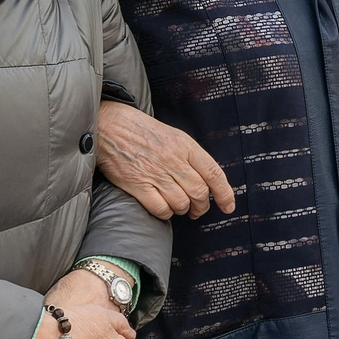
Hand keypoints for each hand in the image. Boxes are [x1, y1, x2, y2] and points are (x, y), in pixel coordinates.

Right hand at [93, 100, 233, 219]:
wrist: (110, 125)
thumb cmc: (142, 131)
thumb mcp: (172, 135)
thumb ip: (190, 156)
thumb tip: (206, 180)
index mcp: (184, 145)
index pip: (213, 173)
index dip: (225, 193)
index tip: (228, 206)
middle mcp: (172, 159)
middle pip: (199, 192)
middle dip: (202, 206)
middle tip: (198, 210)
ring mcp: (154, 172)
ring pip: (181, 203)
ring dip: (183, 210)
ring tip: (179, 207)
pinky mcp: (137, 184)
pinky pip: (160, 208)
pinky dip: (165, 213)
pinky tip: (163, 208)